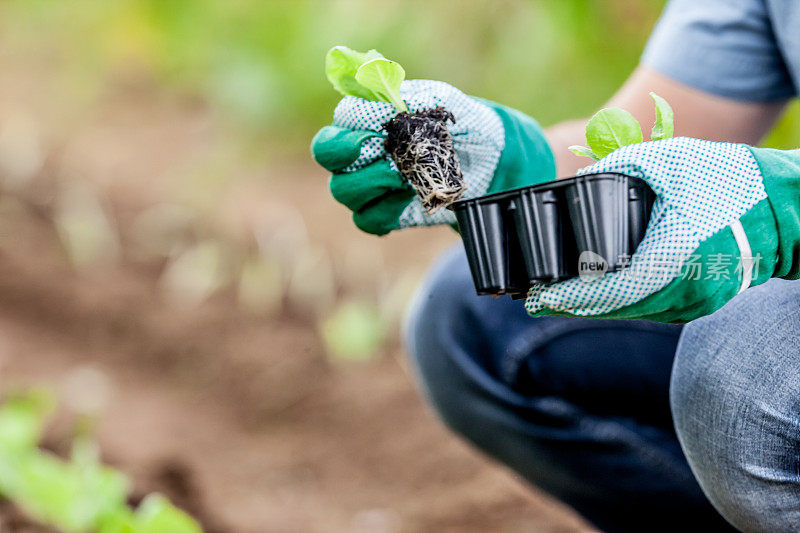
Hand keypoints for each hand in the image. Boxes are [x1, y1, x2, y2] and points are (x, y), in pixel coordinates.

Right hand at [311, 80, 554, 234]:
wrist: (492, 164)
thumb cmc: (465, 126)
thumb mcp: (446, 103)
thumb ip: (414, 98)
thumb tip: (385, 100)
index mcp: (372, 117)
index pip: (342, 116)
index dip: (352, 120)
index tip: (377, 123)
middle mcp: (364, 150)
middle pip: (327, 153)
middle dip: (344, 151)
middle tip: (372, 148)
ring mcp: (373, 183)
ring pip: (344, 189)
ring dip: (370, 182)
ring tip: (402, 175)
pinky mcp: (388, 213)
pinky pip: (367, 220)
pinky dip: (384, 211)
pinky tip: (407, 198)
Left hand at [527, 137, 791, 322]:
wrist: (785, 207)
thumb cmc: (728, 180)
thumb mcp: (668, 162)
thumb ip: (620, 168)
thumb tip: (580, 182)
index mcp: (672, 258)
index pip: (608, 292)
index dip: (569, 299)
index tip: (537, 299)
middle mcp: (683, 290)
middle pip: (614, 308)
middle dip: (572, 306)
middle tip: (535, 301)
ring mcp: (694, 301)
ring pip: (632, 312)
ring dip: (594, 307)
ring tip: (558, 300)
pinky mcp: (700, 300)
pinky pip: (651, 308)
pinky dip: (620, 304)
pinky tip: (599, 295)